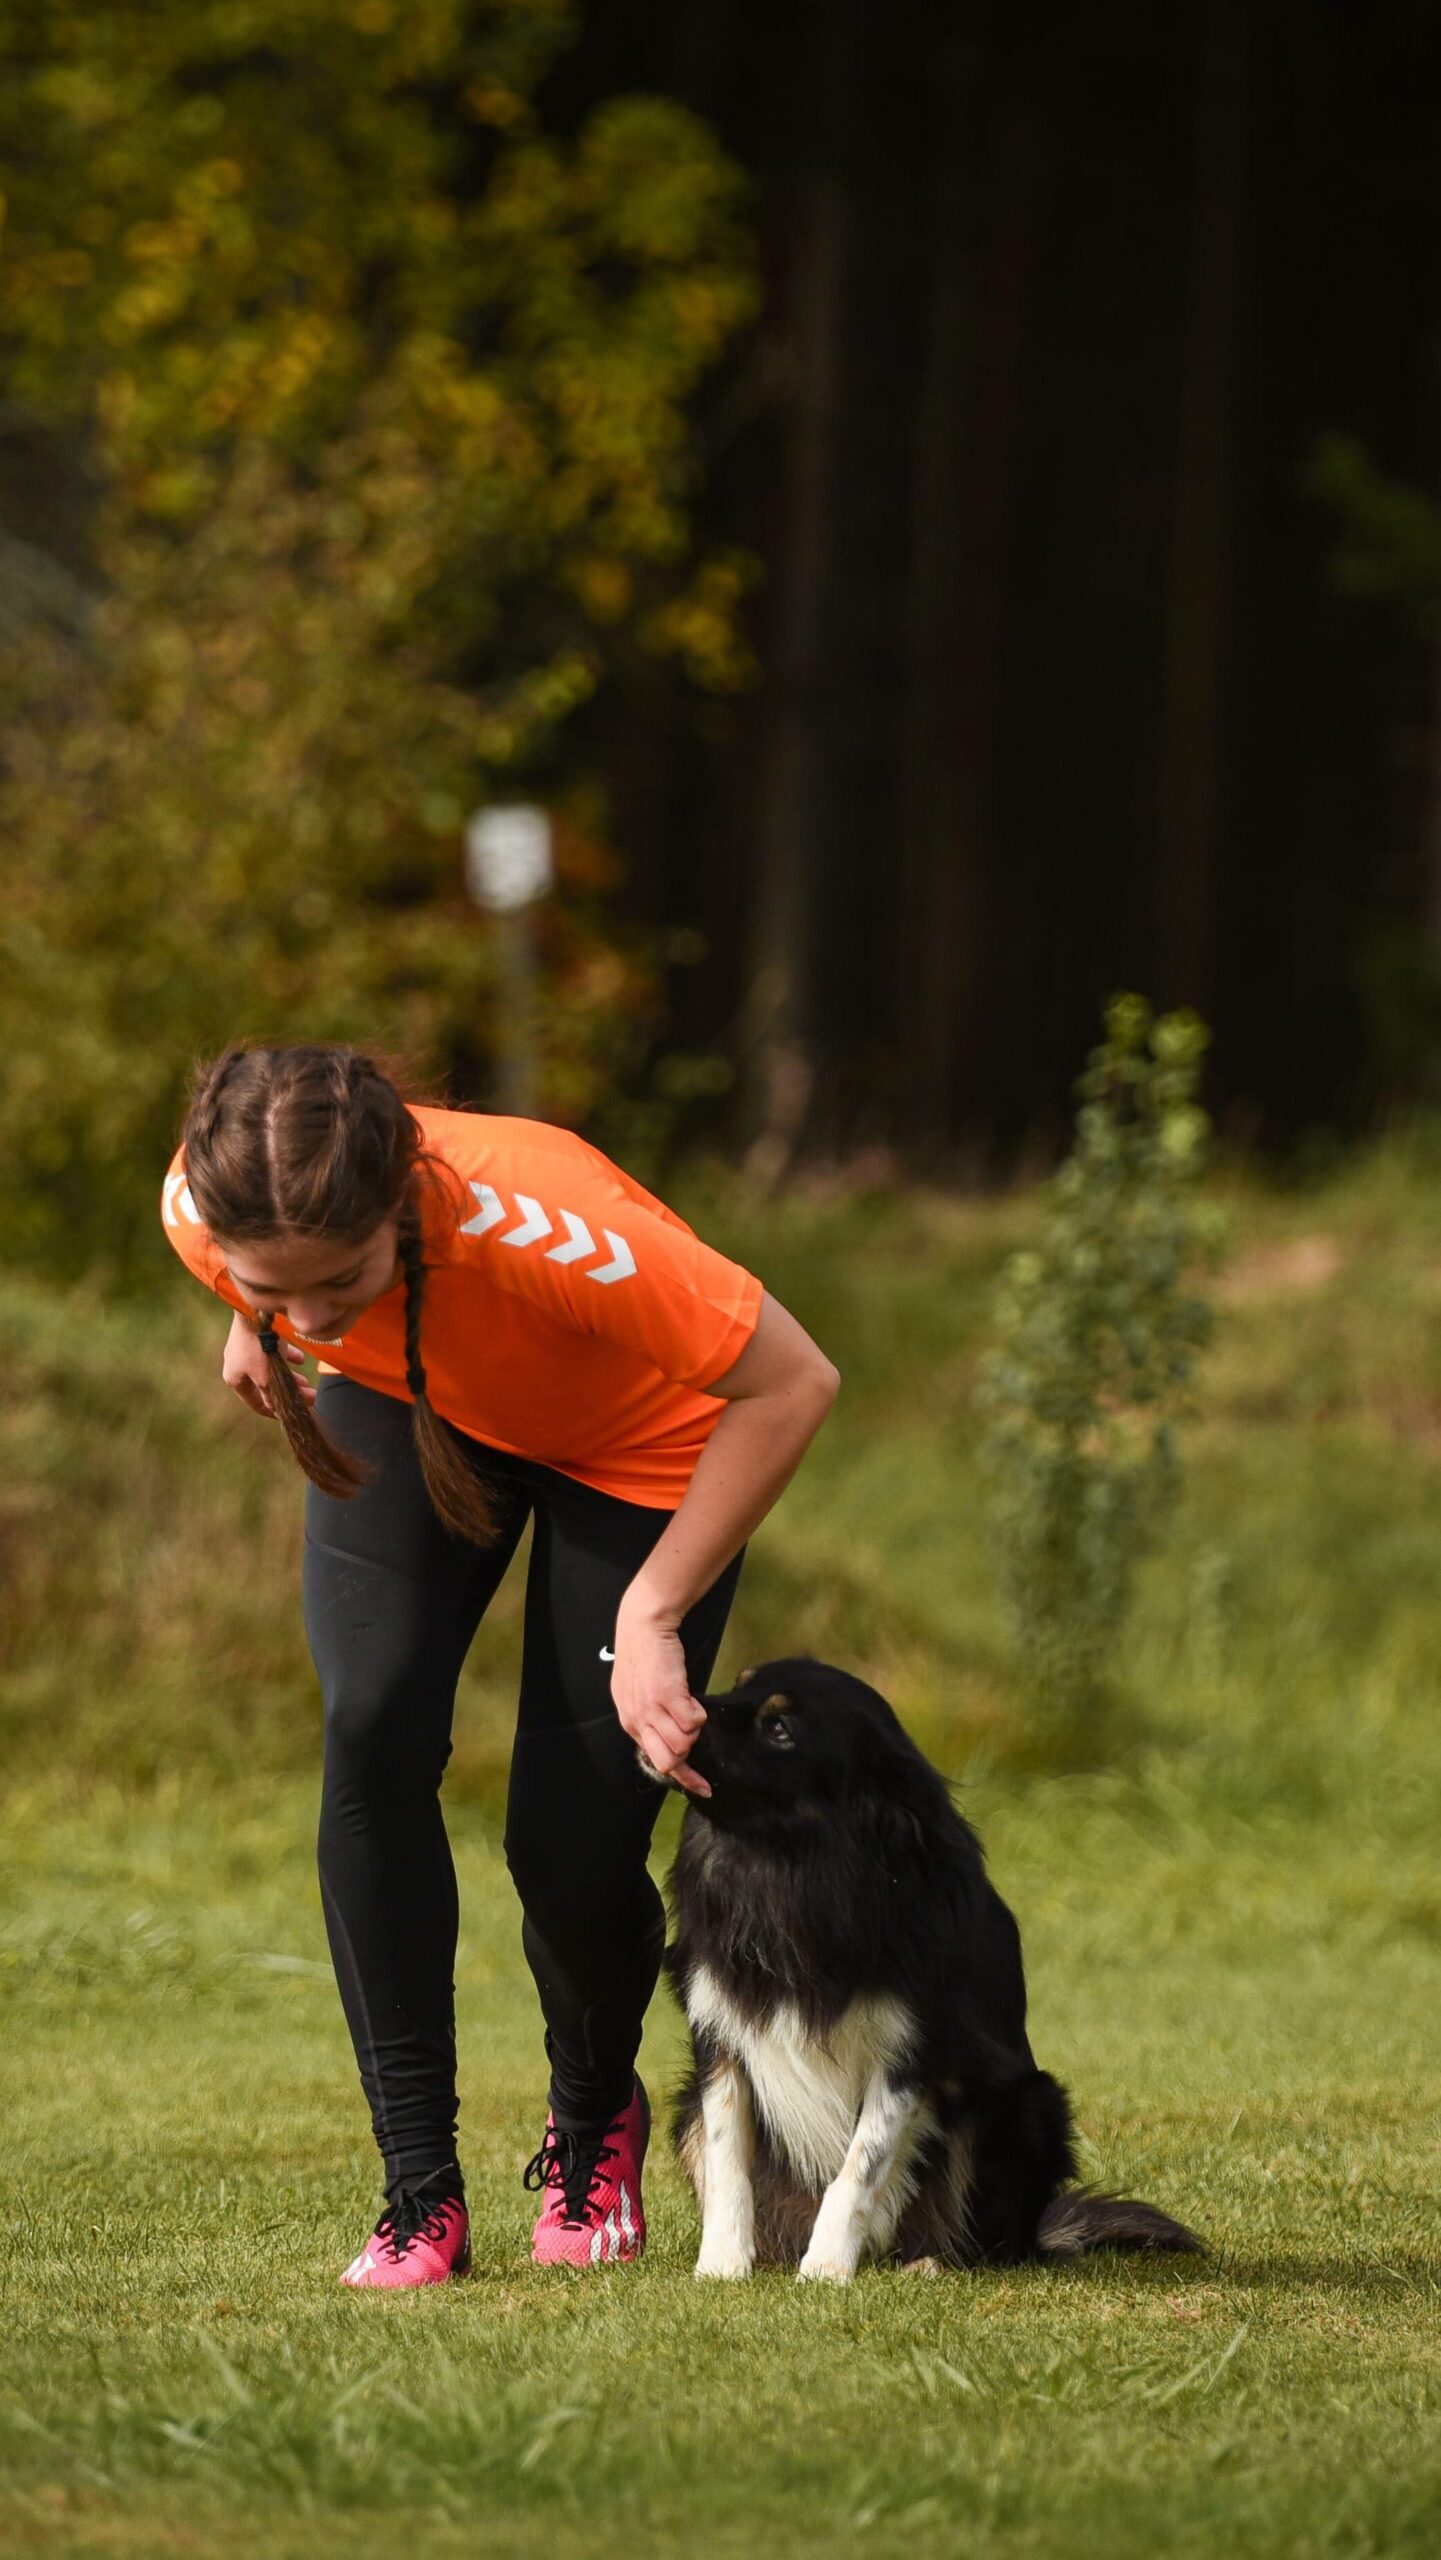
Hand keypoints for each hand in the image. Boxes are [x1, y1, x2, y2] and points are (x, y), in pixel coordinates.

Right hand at [221, 1310, 315, 1417]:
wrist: (257, 1312)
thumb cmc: (260, 1349)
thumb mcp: (267, 1379)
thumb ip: (272, 1397)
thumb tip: (277, 1410)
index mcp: (235, 1379)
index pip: (256, 1403)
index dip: (274, 1412)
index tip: (291, 1416)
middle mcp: (237, 1365)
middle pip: (267, 1385)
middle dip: (289, 1392)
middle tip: (309, 1395)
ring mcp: (246, 1348)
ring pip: (271, 1369)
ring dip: (289, 1377)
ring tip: (306, 1381)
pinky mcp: (256, 1334)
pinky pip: (273, 1351)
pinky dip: (286, 1357)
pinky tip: (300, 1358)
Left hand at [609, 1609, 710, 1798]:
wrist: (643, 1625)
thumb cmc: (643, 1657)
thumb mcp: (636, 1693)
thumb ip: (648, 1718)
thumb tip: (669, 1739)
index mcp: (630, 1723)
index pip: (656, 1763)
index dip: (683, 1777)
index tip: (703, 1787)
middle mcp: (637, 1720)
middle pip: (669, 1762)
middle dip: (687, 1752)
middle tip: (691, 1728)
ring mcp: (651, 1709)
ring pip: (684, 1743)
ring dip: (694, 1727)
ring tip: (687, 1703)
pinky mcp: (668, 1695)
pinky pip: (694, 1721)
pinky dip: (699, 1712)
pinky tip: (690, 1695)